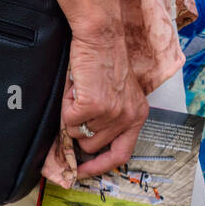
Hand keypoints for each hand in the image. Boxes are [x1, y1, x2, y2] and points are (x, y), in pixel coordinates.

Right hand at [62, 27, 148, 179]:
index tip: (83, 170)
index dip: (101, 166)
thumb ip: (111, 120)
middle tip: (81, 105)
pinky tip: (77, 88)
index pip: (122, 155)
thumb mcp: (119, 94)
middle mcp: (128, 117)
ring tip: (82, 91)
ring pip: (77, 133)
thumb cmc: (106, 60)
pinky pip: (67, 120)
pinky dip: (66, 105)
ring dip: (73, 115)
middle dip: (80, 129)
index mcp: (138, 115)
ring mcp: (111, 113)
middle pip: (91, 145)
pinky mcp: (92, 106)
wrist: (101, 35)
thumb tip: (84, 147)